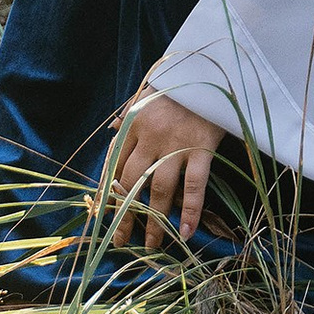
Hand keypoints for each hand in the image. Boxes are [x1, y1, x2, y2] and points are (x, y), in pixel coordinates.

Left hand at [110, 90, 222, 249]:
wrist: (210, 68)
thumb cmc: (179, 83)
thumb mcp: (147, 95)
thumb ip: (130, 115)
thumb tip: (113, 131)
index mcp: (133, 122)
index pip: (114, 163)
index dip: (108, 192)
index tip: (102, 216)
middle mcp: (150, 136)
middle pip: (131, 182)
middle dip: (125, 214)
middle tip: (122, 240)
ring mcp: (176, 143)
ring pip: (159, 190)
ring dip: (154, 221)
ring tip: (151, 244)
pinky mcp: (201, 147)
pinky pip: (194, 185)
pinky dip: (190, 211)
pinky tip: (186, 232)